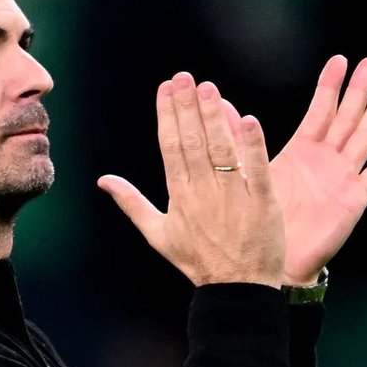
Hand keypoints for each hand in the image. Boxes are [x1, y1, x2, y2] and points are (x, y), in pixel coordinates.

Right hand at [97, 72, 284, 287]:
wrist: (236, 289)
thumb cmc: (198, 262)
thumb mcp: (158, 234)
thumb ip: (131, 203)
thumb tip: (103, 180)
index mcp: (179, 197)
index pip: (170, 148)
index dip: (167, 115)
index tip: (166, 88)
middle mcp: (203, 193)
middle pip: (193, 142)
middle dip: (187, 107)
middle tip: (185, 77)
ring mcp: (233, 197)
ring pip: (221, 150)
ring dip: (214, 117)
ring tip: (209, 88)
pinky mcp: (262, 203)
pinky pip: (256, 169)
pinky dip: (251, 145)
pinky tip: (246, 119)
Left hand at [241, 55, 366, 284]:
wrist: (273, 261)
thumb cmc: (260, 221)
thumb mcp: (250, 174)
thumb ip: (239, 140)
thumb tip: (219, 107)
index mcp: (301, 152)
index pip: (319, 111)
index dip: (329, 86)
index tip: (339, 60)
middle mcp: (325, 161)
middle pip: (347, 117)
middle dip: (359, 89)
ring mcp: (343, 177)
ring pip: (365, 136)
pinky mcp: (355, 198)